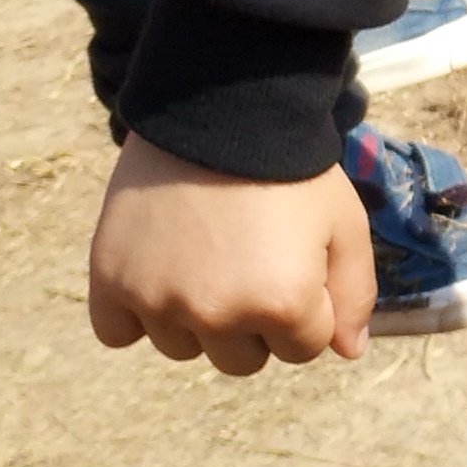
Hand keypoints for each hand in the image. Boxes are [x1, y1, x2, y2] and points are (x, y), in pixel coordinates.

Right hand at [88, 137, 371, 374]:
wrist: (221, 107)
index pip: (303, 349)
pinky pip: (117, 332)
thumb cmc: (292, 168)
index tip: (295, 259)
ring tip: (204, 253)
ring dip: (195, 317)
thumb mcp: (344, 224)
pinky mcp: (111, 280)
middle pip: (241, 359)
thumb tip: (349, 352)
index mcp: (282, 305)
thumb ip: (355, 295)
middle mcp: (217, 314)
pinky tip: (157, 272)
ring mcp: (158, 301)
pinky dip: (134, 313)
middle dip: (252, 320)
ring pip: (182, 347)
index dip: (306, 303)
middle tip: (248, 259)